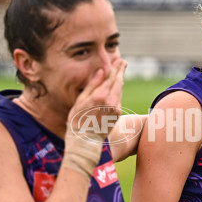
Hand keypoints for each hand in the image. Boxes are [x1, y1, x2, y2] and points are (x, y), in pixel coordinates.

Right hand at [62, 59, 126, 176]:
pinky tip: (115, 87)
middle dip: (120, 71)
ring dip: (120, 80)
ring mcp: (116, 109)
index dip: (115, 67)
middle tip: (123, 61)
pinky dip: (118, 91)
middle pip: (118, 82)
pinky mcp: (118, 115)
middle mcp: (111, 101)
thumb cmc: (78, 120)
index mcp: (100, 96)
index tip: (118, 59)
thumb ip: (92, 85)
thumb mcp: (81, 100)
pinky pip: (118, 99)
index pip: (111, 77)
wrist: (85, 141)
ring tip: (120, 71)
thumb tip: (101, 71)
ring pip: (120, 90)